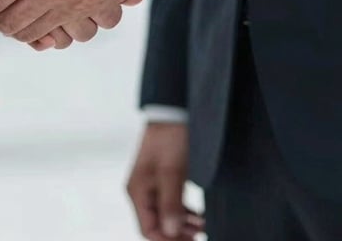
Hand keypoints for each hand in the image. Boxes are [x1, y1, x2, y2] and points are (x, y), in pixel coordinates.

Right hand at [127, 124, 203, 240]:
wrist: (173, 112)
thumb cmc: (170, 138)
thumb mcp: (172, 172)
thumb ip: (171, 203)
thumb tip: (171, 232)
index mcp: (138, 191)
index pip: (148, 229)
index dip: (168, 240)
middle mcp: (142, 190)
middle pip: (156, 225)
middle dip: (177, 235)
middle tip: (199, 235)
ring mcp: (152, 185)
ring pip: (165, 216)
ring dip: (182, 225)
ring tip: (202, 226)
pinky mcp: (163, 179)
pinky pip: (170, 204)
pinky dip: (184, 213)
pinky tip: (198, 215)